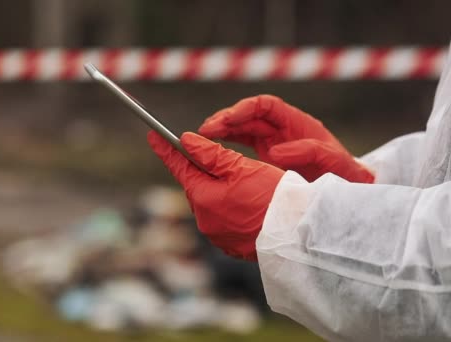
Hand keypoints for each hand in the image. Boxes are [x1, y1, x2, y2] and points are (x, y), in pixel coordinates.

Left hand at [147, 131, 283, 260]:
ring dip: (217, 191)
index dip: (166, 150)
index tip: (153, 136)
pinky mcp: (231, 245)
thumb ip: (210, 154)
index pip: (179, 168)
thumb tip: (187, 141)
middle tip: (214, 157)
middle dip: (201, 171)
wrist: (297, 233)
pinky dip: (228, 209)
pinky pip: (222, 221)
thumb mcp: (241, 167)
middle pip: (196, 187)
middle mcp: (204, 220)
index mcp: (203, 197)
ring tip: (242, 184)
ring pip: (209, 204)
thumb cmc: (273, 196)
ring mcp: (217, 235)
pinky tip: (246, 204)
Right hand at [198, 95, 373, 182]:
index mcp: (296, 123)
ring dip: (219, 132)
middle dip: (224, 120)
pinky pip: (239, 145)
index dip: (243, 110)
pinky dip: (224, 146)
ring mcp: (271, 140)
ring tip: (199, 140)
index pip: (264, 107)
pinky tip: (209, 154)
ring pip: (238, 129)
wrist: (345, 189)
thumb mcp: (332, 161)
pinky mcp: (264, 155)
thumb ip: (309, 152)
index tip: (227, 120)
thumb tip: (277, 152)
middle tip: (204, 131)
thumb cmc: (344, 173)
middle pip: (245, 116)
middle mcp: (280, 128)